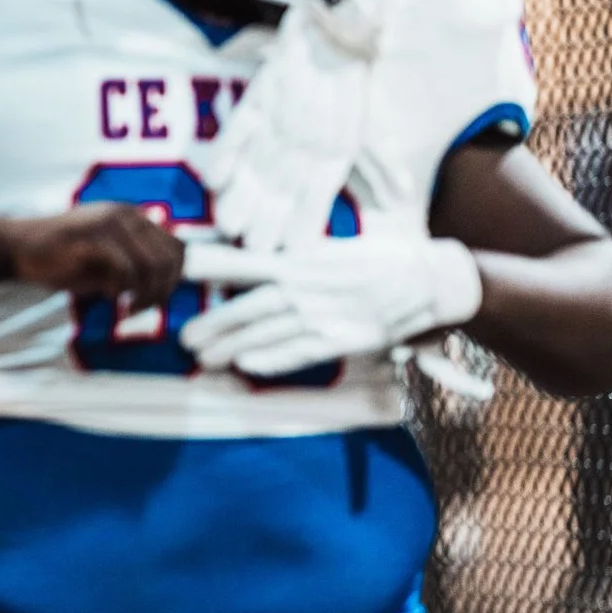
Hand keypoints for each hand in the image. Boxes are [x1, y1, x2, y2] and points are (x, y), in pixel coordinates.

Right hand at [3, 205, 184, 302]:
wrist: (18, 248)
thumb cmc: (62, 258)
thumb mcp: (106, 260)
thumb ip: (135, 265)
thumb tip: (166, 287)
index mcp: (132, 216)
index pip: (177, 247)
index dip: (175, 277)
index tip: (156, 298)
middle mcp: (126, 214)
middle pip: (170, 257)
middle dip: (163, 289)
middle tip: (142, 308)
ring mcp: (110, 223)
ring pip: (153, 264)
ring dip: (146, 293)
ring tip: (129, 308)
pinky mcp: (93, 237)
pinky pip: (126, 269)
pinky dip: (122, 289)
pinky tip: (110, 298)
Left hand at [181, 237, 482, 376]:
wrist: (431, 279)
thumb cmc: (380, 258)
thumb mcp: (332, 247)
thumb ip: (296, 256)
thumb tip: (261, 261)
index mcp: (304, 259)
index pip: (246, 261)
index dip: (212, 264)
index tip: (181, 265)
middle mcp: (310, 287)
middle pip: (251, 305)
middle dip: (215, 322)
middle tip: (184, 338)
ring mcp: (327, 315)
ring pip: (270, 333)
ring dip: (234, 346)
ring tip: (204, 358)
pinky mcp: (346, 339)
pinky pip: (303, 352)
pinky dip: (275, 358)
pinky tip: (247, 365)